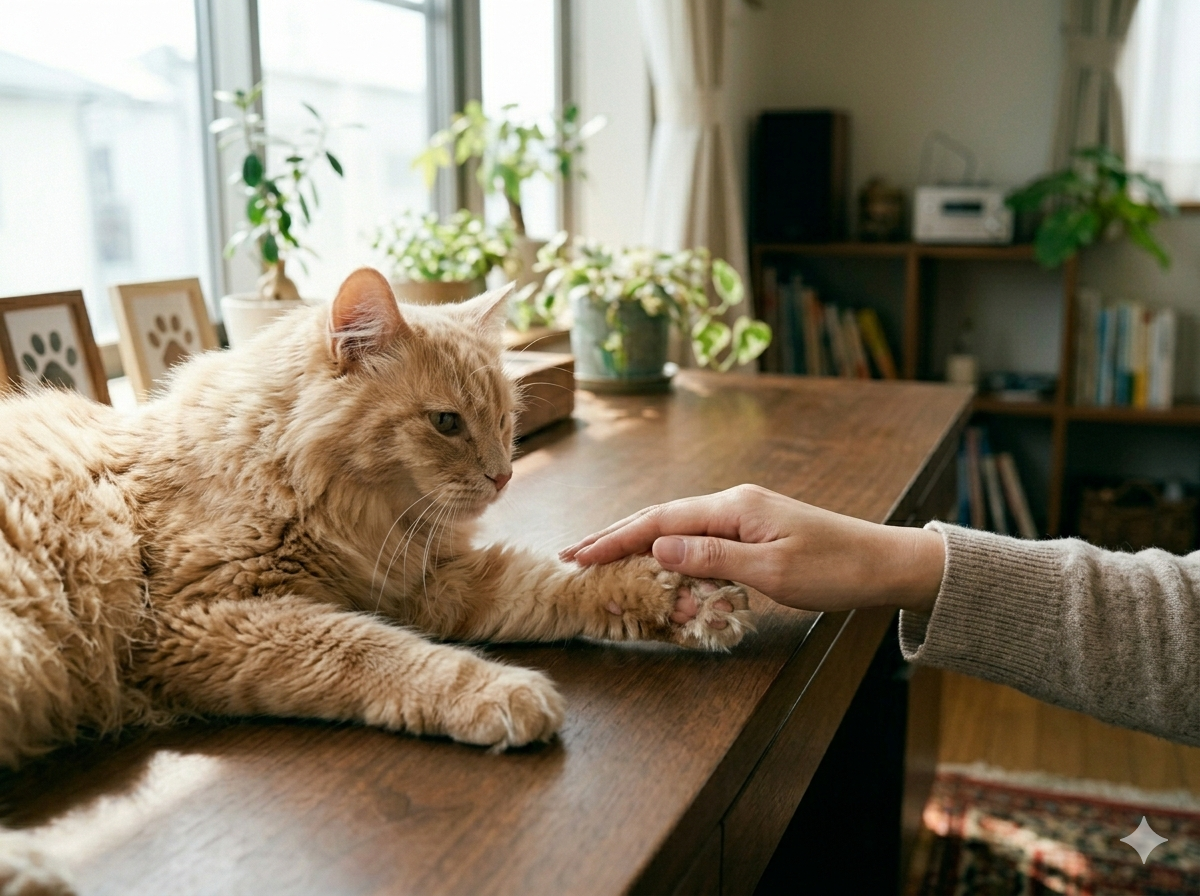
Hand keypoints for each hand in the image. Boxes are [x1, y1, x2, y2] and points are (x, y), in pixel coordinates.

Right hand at [560, 485, 944, 613]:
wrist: (884, 563)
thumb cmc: (835, 569)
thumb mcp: (771, 571)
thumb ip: (711, 559)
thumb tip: (655, 549)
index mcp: (733, 507)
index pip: (660, 523)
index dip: (615, 539)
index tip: (578, 556)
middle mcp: (733, 503)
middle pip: (660, 519)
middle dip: (615, 537)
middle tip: (574, 555)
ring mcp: (743, 515)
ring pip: (677, 529)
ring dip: (638, 546)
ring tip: (602, 560)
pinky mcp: (753, 530)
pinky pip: (699, 540)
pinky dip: (669, 553)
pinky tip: (655, 563)